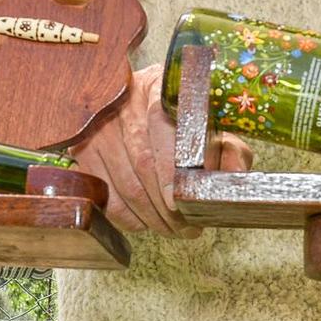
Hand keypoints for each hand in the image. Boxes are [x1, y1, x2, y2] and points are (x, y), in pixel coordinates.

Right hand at [70, 63, 250, 235]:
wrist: (134, 104)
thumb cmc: (180, 120)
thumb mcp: (210, 126)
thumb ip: (228, 149)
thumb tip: (236, 173)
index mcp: (159, 89)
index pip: (160, 126)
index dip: (169, 167)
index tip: (179, 200)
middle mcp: (124, 105)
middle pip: (143, 163)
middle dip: (168, 207)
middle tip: (188, 228)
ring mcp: (100, 129)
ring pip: (125, 185)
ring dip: (152, 218)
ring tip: (174, 231)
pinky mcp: (85, 152)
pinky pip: (106, 196)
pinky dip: (128, 218)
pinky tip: (147, 222)